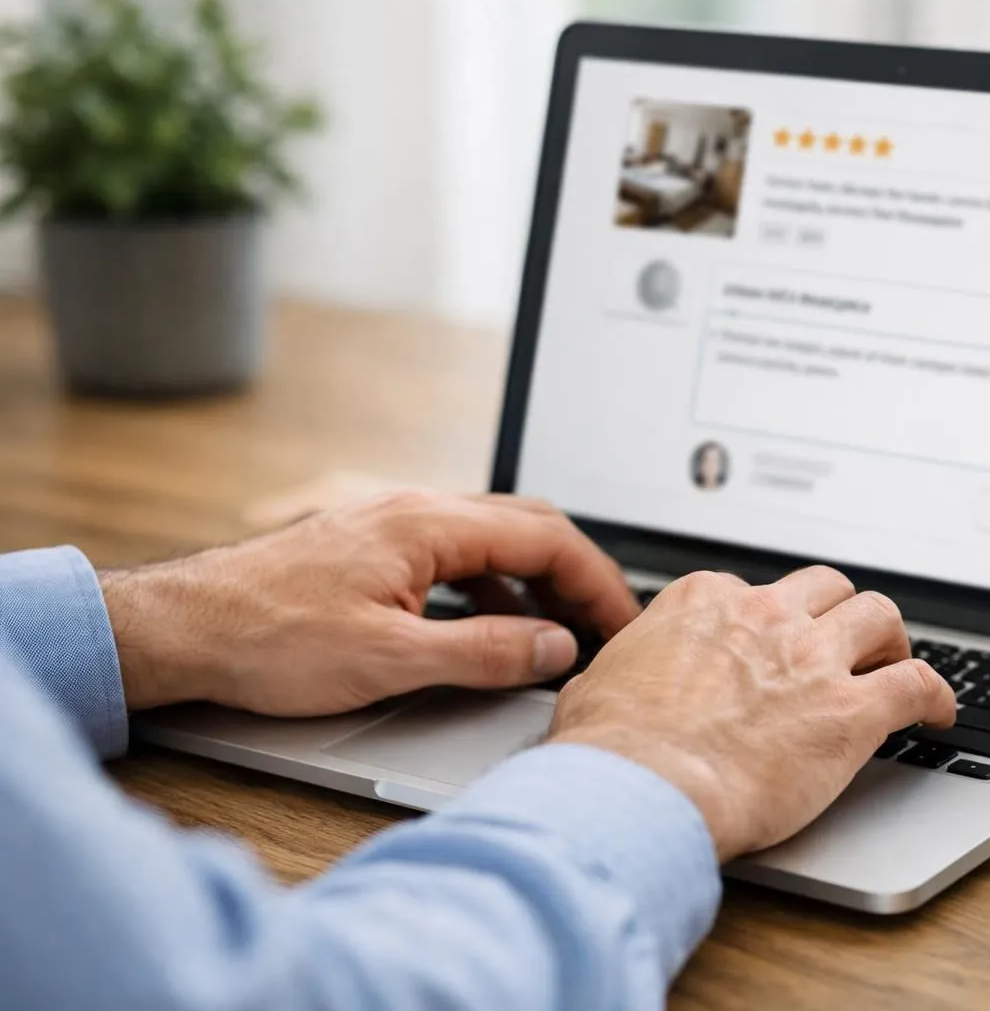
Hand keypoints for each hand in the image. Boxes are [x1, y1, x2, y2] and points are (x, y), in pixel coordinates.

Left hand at [100, 490, 639, 714]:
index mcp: (430, 524)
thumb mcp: (391, 659)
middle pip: (528, 528)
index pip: (547, 538)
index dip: (599, 582)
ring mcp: (394, 527)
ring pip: (493, 542)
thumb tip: (556, 646)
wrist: (182, 628)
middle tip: (608, 626)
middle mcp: (417, 512)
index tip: (625, 624)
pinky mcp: (374, 551)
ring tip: (561, 635)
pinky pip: (458, 559)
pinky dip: (495, 591)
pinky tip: (495, 631)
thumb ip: (486, 653)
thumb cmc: (269, 637)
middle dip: (578, 576)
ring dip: (536, 585)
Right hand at [547, 566, 955, 860]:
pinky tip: (940, 713)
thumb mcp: (597, 686)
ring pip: (878, 615)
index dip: (768, 622)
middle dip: (839, 612)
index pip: (752, 591)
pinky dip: (936, 695)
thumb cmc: (614, 749)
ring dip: (891, 638)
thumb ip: (623, 671)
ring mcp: (813, 658)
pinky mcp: (852, 710)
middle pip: (825, 588)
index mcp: (705, 603)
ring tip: (896, 661)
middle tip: (847, 641)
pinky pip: (917, 683)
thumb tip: (614, 682)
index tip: (772, 645)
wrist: (645, 788)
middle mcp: (765, 616)